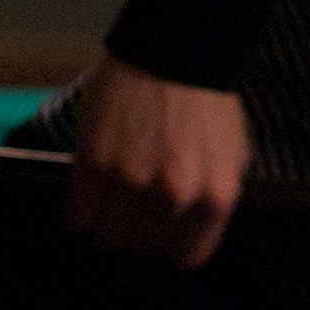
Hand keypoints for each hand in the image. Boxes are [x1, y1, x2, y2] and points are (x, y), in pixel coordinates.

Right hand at [65, 54, 252, 267]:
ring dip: (106, 228)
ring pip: (108, 237)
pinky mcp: (94, 166)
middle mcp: (175, 198)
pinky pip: (77, 215)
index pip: (188, 256)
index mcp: (215, 197)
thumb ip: (212, 196)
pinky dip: (78, 216)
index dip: (172, 248)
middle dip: (138, 235)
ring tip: (107, 209)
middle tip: (131, 215)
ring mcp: (132, 184)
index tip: (163, 237)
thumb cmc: (208, 104)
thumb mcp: (232, 155)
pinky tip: (83, 204)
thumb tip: (191, 229)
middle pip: (144, 247)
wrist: (174, 54)